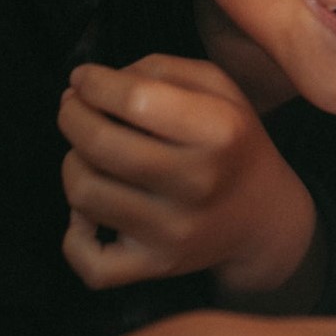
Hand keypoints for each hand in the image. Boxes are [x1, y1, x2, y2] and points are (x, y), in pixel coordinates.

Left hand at [59, 54, 315, 293]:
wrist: (264, 218)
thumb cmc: (233, 143)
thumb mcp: (219, 88)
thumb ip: (159, 69)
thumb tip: (91, 84)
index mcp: (219, 130)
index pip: (134, 98)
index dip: (94, 82)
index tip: (84, 78)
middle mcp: (198, 182)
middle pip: (99, 143)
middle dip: (72, 116)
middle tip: (74, 108)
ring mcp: (175, 230)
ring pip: (83, 192)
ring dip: (73, 164)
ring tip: (89, 155)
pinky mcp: (156, 266)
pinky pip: (88, 260)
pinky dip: (74, 233)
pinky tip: (90, 212)